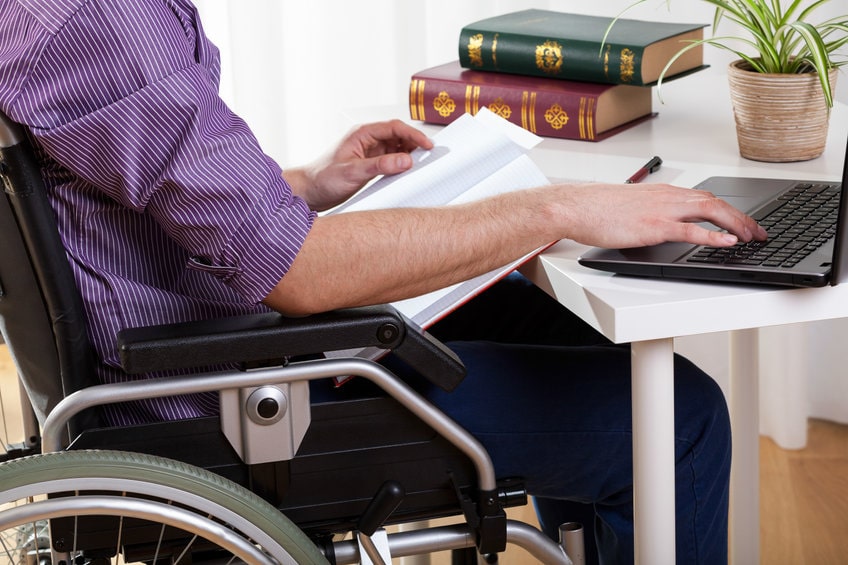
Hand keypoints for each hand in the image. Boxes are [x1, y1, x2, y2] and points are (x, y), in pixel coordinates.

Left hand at [284, 120, 432, 210]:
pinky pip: (392, 160)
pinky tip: (407, 172)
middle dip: (415, 144)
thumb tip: (405, 160)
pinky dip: (402, 165)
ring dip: (409, 155)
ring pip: (397, 148)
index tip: (427, 146)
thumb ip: (379, 165)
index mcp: (362, 134)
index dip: (413, 135)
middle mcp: (368, 140)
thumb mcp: (352, 172)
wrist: (310, 191)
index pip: (394, 127)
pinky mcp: (371, 164)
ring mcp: (370, 152)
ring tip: (420, 165)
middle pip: (399, 135)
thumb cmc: (324, 178)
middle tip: (429, 156)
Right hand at [555, 182, 767, 247]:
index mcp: (663, 193)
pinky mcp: (654, 226)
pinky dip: (714, 235)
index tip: (743, 222)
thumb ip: (650, 213)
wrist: (577, 207)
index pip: (705, 197)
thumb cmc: (596, 209)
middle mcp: (668, 198)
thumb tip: (658, 226)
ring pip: (711, 211)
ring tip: (752, 237)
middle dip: (742, 218)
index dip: (729, 210)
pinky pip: (692, 230)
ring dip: (737, 224)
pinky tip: (729, 242)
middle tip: (758, 233)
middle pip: (716, 202)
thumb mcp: (630, 208)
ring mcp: (663, 211)